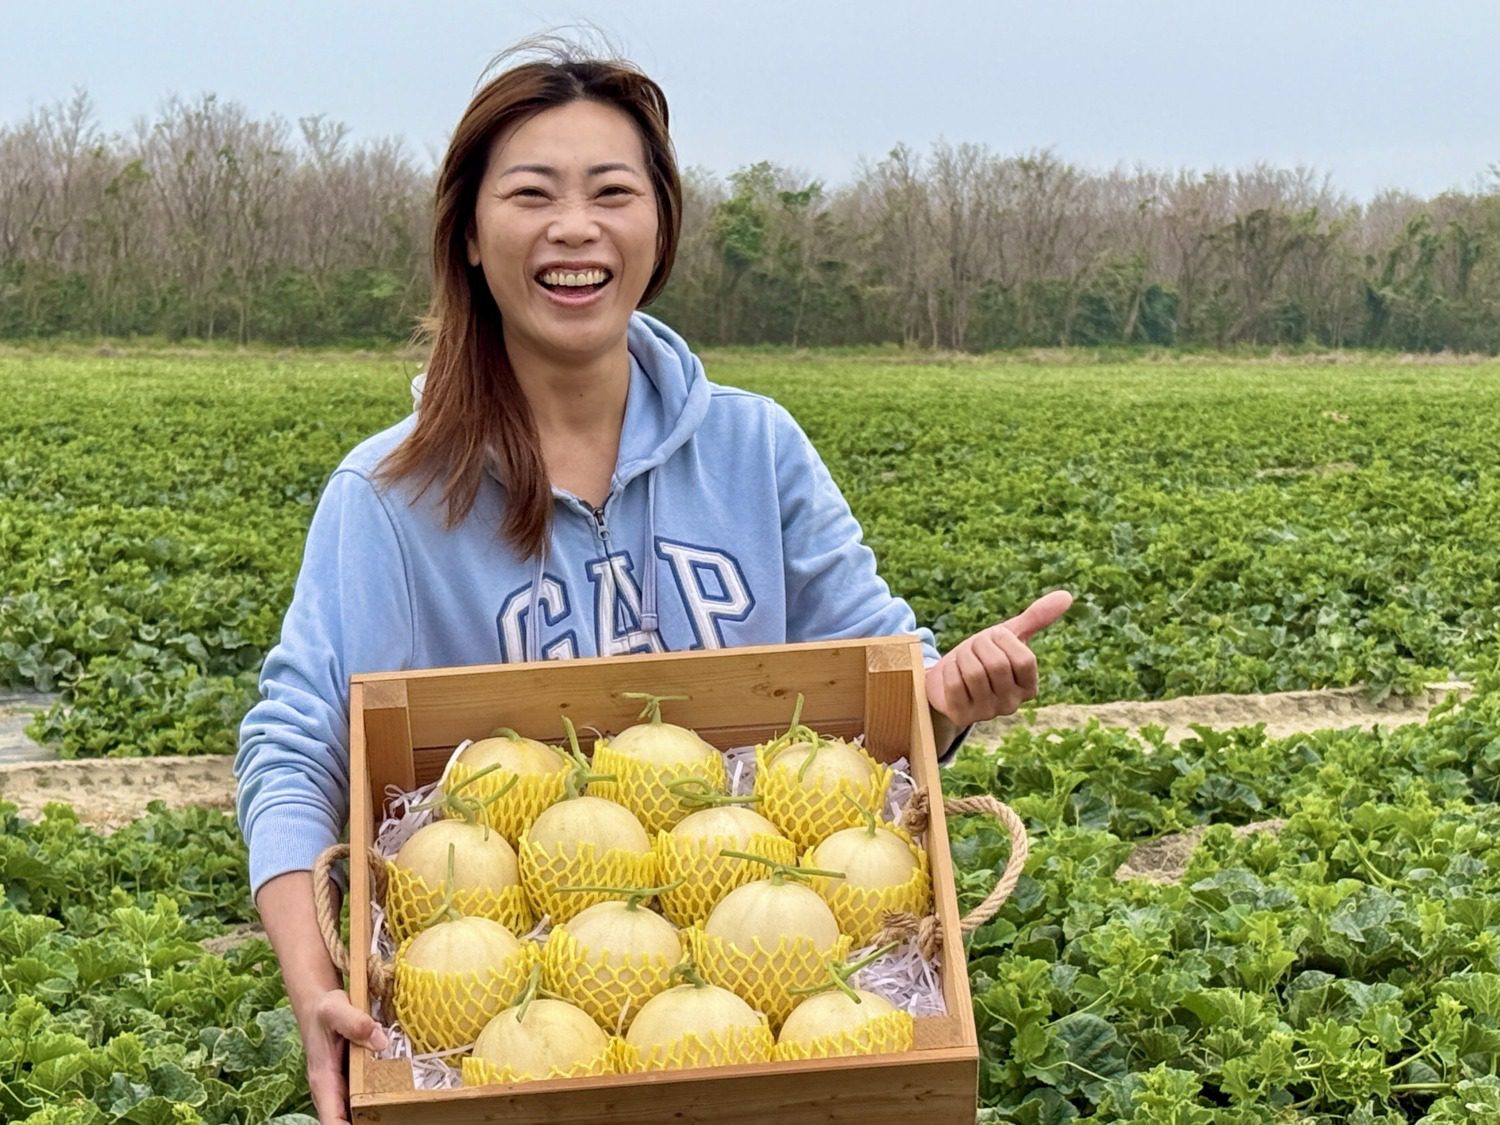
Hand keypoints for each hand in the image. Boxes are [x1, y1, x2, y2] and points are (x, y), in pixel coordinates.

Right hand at [300, 988, 387, 1124]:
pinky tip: (398, 1100)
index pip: (330, 1120)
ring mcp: (341, 1089)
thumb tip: (380, 1042)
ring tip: (400, 1113)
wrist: (320, 1007)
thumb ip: (355, 1022)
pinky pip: (363, 1100)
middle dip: (367, 1123)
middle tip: (397, 1117)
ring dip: (373, 1116)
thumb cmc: (324, 1011)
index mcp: (324, 1081)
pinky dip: (378, 1103)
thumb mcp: (336, 1010)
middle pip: (344, 1122)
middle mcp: (331, 1091)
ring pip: (355, 1114)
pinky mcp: (351, 1082)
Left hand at [926, 590, 1072, 726]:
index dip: (1003, 641)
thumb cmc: (983, 656)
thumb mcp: (1008, 636)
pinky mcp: (962, 716)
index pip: (1025, 660)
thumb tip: (1066, 595)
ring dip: (963, 657)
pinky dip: (949, 669)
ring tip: (963, 659)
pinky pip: (954, 684)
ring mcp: (987, 713)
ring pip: (974, 674)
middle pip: (997, 665)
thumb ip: (1036, 618)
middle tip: (973, 648)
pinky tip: (952, 672)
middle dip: (979, 646)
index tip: (993, 638)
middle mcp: (1012, 704)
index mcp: (1029, 686)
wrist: (947, 679)